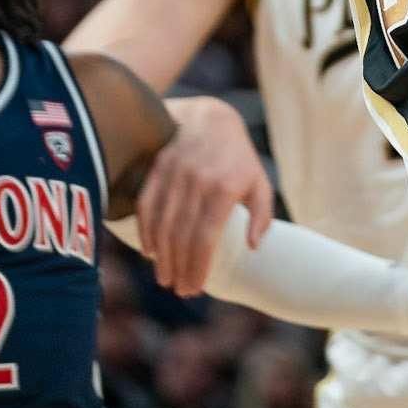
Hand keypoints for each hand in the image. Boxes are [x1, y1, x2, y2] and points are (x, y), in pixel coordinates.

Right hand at [136, 96, 274, 297]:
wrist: (212, 118)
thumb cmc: (238, 157)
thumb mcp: (259, 182)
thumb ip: (261, 215)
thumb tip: (254, 247)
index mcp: (224, 188)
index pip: (205, 239)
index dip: (198, 267)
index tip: (195, 288)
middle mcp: (198, 182)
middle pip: (181, 237)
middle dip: (179, 268)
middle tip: (179, 289)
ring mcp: (176, 174)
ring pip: (162, 225)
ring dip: (162, 256)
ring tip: (164, 277)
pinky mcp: (159, 168)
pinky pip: (147, 205)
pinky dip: (145, 230)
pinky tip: (149, 251)